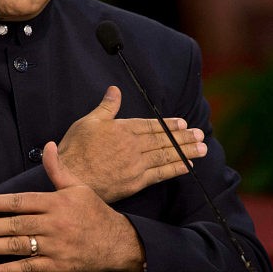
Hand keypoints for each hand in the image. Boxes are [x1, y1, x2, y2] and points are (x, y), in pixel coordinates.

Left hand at [0, 142, 144, 270]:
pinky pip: (30, 270)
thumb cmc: (94, 212)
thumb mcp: (77, 187)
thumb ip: (57, 168)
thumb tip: (48, 145)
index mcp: (56, 203)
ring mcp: (55, 248)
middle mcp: (54, 225)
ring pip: (18, 247)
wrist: (118, 243)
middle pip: (15, 225)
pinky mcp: (57, 267)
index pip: (20, 201)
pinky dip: (9, 271)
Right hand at [58, 86, 206, 202]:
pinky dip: (175, 169)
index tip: (183, 123)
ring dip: (185, 151)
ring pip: (165, 155)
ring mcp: (136, 165)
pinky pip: (160, 174)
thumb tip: (115, 90)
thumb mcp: (88, 122)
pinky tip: (187, 166)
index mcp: (123, 129)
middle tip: (200, 135)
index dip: (169, 124)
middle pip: (163, 140)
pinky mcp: (135, 182)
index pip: (151, 125)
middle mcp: (133, 146)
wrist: (70, 177)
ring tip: (202, 148)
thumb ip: (106, 107)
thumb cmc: (76, 148)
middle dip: (184, 137)